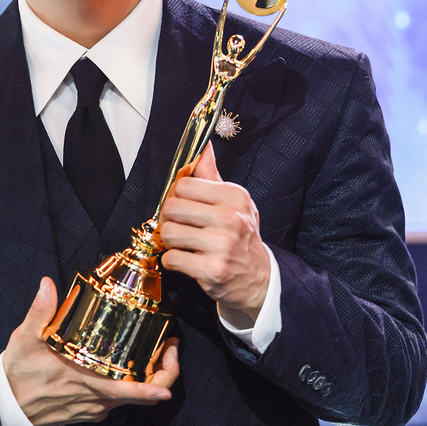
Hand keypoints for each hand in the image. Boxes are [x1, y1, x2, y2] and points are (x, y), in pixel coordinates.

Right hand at [2, 277, 178, 425]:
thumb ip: (39, 312)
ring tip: (155, 350)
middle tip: (171, 347)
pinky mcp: (91, 413)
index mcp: (88, 382)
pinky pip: (118, 402)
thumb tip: (47, 284)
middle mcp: (98, 399)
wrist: (6, 410)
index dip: (159, 382)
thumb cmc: (18, 375)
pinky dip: (130, 386)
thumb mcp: (24, 340)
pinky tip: (127, 364)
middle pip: (145, 395)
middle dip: (165, 373)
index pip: (133, 390)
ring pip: (133, 398)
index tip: (173, 360)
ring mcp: (96, 409)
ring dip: (149, 378)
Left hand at [159, 142, 269, 326]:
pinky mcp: (212, 270)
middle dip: (169, 218)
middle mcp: (231, 219)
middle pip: (172, 207)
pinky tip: (186, 260)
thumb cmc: (241, 236)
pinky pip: (171, 258)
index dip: (177, 196)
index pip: (184, 185)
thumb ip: (213, 176)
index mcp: (235, 197)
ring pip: (168, 232)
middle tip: (180, 226)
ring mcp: (222, 245)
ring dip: (170, 241)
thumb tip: (204, 148)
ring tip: (184, 244)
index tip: (183, 206)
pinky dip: (172, 260)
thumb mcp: (234, 203)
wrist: (258, 278)